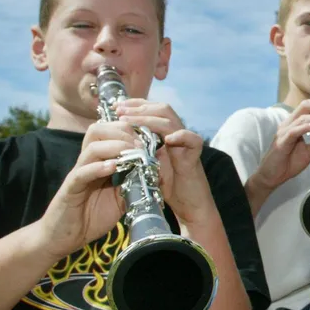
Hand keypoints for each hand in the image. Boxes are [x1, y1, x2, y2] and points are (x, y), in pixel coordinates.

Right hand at [37, 122, 135, 257]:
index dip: (129, 131)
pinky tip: (113, 167)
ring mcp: (78, 174)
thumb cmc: (93, 216)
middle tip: (141, 146)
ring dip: (115, 147)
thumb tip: (157, 173)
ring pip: (92, 148)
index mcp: (99, 161)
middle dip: (122, 133)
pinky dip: (98, 168)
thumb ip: (135, 183)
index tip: (148, 139)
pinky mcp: (70, 189)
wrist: (66, 237)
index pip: (109, 132)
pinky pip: (82, 173)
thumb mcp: (121, 198)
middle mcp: (87, 163)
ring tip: (132, 154)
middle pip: (98, 131)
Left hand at [116, 99, 213, 223]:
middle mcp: (177, 136)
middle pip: (162, 109)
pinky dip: (181, 136)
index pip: (153, 110)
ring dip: (149, 119)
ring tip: (128, 121)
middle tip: (119, 110)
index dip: (135, 104)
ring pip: (171, 122)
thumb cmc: (167, 186)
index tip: (115, 106)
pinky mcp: (194, 158)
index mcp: (165, 135)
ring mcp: (186, 145)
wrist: (188, 205)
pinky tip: (167, 139)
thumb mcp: (147, 164)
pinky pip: (193, 140)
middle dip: (139, 107)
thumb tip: (115, 138)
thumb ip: (138, 150)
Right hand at [248, 100, 309, 190]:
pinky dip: (305, 127)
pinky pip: (293, 131)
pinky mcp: (281, 141)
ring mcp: (284, 131)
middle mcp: (288, 123)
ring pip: (301, 117)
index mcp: (295, 123)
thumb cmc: (290, 162)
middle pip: (305, 106)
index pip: (309, 107)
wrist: (273, 176)